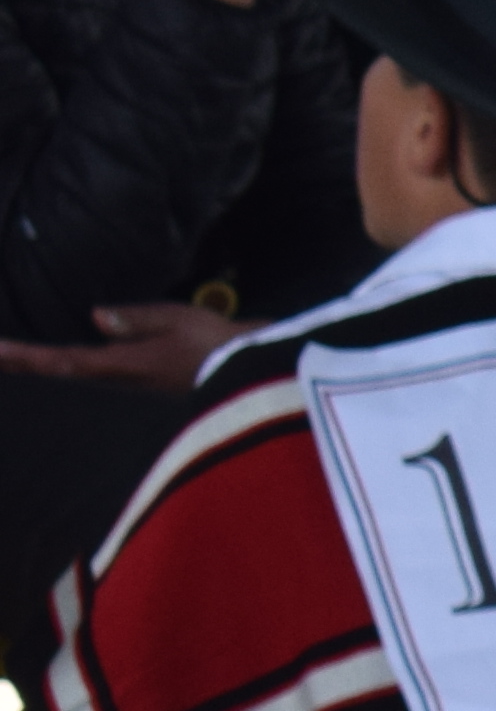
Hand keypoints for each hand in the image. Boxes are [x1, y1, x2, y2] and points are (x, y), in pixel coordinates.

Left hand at [0, 299, 235, 388]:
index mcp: (125, 365)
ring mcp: (131, 393)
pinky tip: (60, 371)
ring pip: (74, 382)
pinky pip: (93, 383)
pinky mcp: (142, 393)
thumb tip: (94, 317)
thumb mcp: (177, 319)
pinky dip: (66, 375)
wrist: (256, 374)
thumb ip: (134, 319)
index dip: (25, 358)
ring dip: (41, 373)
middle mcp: (122, 385)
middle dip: (23, 367)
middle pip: (60, 377)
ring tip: (14, 362)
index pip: (63, 361)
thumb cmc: (219, 344)